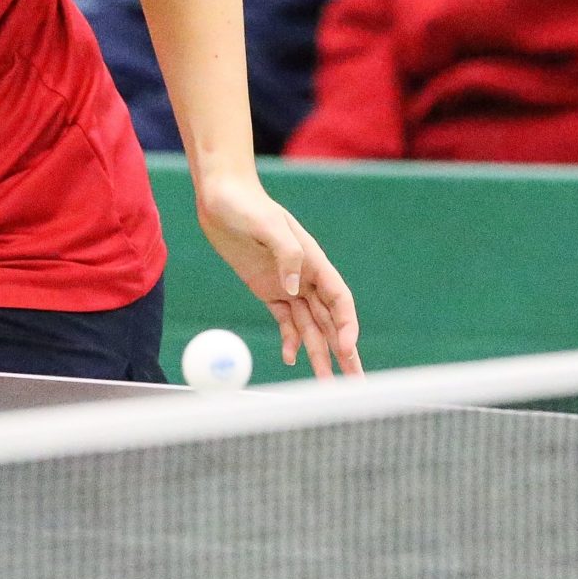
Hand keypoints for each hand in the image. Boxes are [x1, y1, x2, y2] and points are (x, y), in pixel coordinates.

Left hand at [196, 170, 362, 378]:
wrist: (221, 195)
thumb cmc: (246, 204)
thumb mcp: (267, 225)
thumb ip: (287, 256)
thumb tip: (294, 289)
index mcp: (314, 261)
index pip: (340, 300)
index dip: (347, 325)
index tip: (346, 348)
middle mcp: (305, 276)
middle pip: (331, 320)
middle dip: (344, 351)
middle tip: (356, 382)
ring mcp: (287, 284)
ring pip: (310, 326)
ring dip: (318, 354)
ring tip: (325, 383)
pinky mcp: (266, 288)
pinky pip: (284, 320)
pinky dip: (289, 340)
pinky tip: (290, 358)